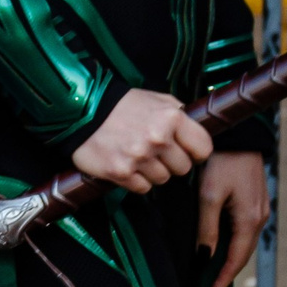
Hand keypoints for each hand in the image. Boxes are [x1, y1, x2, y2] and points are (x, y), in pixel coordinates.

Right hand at [69, 89, 213, 194]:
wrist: (82, 111)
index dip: (195, 152)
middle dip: (172, 162)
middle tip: (156, 152)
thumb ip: (179, 113)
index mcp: (171, 117)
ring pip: (163, 179)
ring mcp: (139, 157)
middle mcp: (158, 138)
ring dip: (152, 171)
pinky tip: (127, 165)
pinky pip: (142, 188)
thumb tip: (197, 128)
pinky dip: (136, 180)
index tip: (187, 151)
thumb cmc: (122, 105)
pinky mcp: (121, 172)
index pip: (203, 149)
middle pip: (183, 168)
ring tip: (138, 156)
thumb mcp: (157, 99)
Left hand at [197, 149, 267, 286]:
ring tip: (212, 275)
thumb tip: (205, 257)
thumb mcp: (209, 196)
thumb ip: (207, 228)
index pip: (235, 261)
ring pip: (243, 243)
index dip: (222, 281)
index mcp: (249, 221)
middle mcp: (259, 219)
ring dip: (229, 260)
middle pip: (241, 255)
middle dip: (226, 274)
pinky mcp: (255, 202)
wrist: (239, 136)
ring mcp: (259, 210)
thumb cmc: (222, 163)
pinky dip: (232, 245)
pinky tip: (219, 248)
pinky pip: (243, 231)